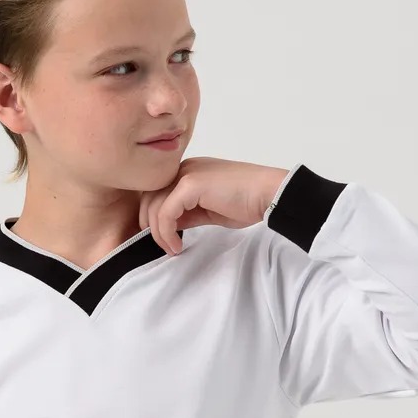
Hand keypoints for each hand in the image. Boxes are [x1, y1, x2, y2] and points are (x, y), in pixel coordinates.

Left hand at [138, 157, 288, 254]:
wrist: (268, 193)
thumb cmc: (246, 202)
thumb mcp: (209, 209)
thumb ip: (188, 214)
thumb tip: (170, 227)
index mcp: (188, 172)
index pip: (156, 194)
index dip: (153, 218)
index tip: (164, 240)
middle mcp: (184, 169)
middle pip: (149, 198)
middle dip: (150, 226)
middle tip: (164, 246)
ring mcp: (186, 174)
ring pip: (154, 206)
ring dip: (159, 234)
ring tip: (173, 249)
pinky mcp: (190, 184)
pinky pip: (165, 212)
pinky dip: (166, 232)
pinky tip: (177, 245)